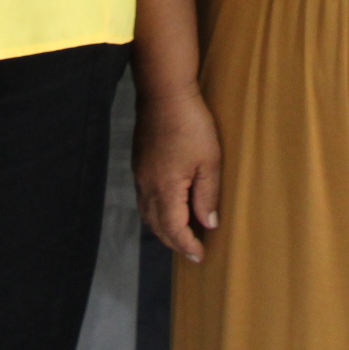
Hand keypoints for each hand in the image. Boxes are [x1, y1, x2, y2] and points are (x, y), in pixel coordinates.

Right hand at [135, 86, 223, 261]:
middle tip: (192, 250)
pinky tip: (168, 208)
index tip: (200, 256)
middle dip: (174, 242)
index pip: (174, 229)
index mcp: (165, 189)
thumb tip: (208, 223)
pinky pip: (144, 200)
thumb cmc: (191, 125)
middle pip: (157, 226)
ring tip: (181, 234)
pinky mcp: (139, 164)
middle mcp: (147, 187)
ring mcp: (140, 175)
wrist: (164, 93)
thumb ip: (207, 195)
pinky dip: (156, 212)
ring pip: (147, 214)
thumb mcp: (209, 161)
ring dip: (163, 229)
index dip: (187, 245)